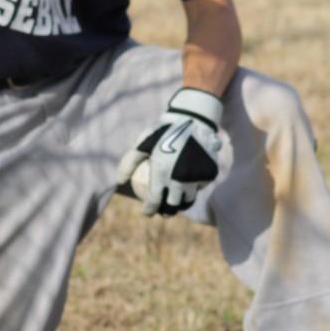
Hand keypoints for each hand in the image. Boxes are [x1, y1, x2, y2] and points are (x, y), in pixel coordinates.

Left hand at [117, 88, 222, 215]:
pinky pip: (200, 187)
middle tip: (163, 211)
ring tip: (175, 204)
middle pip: (174, 205)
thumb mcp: (143, 143)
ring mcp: (197, 177)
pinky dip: (194, 189)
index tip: (146, 212)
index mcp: (162, 172)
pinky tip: (187, 189)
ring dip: (181, 204)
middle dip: (167, 212)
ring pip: (189, 199)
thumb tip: (119, 182)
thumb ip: (128, 163)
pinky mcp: (209, 174)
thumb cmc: (163, 131)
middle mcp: (181, 178)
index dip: (149, 209)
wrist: (193, 118)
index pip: (154, 200)